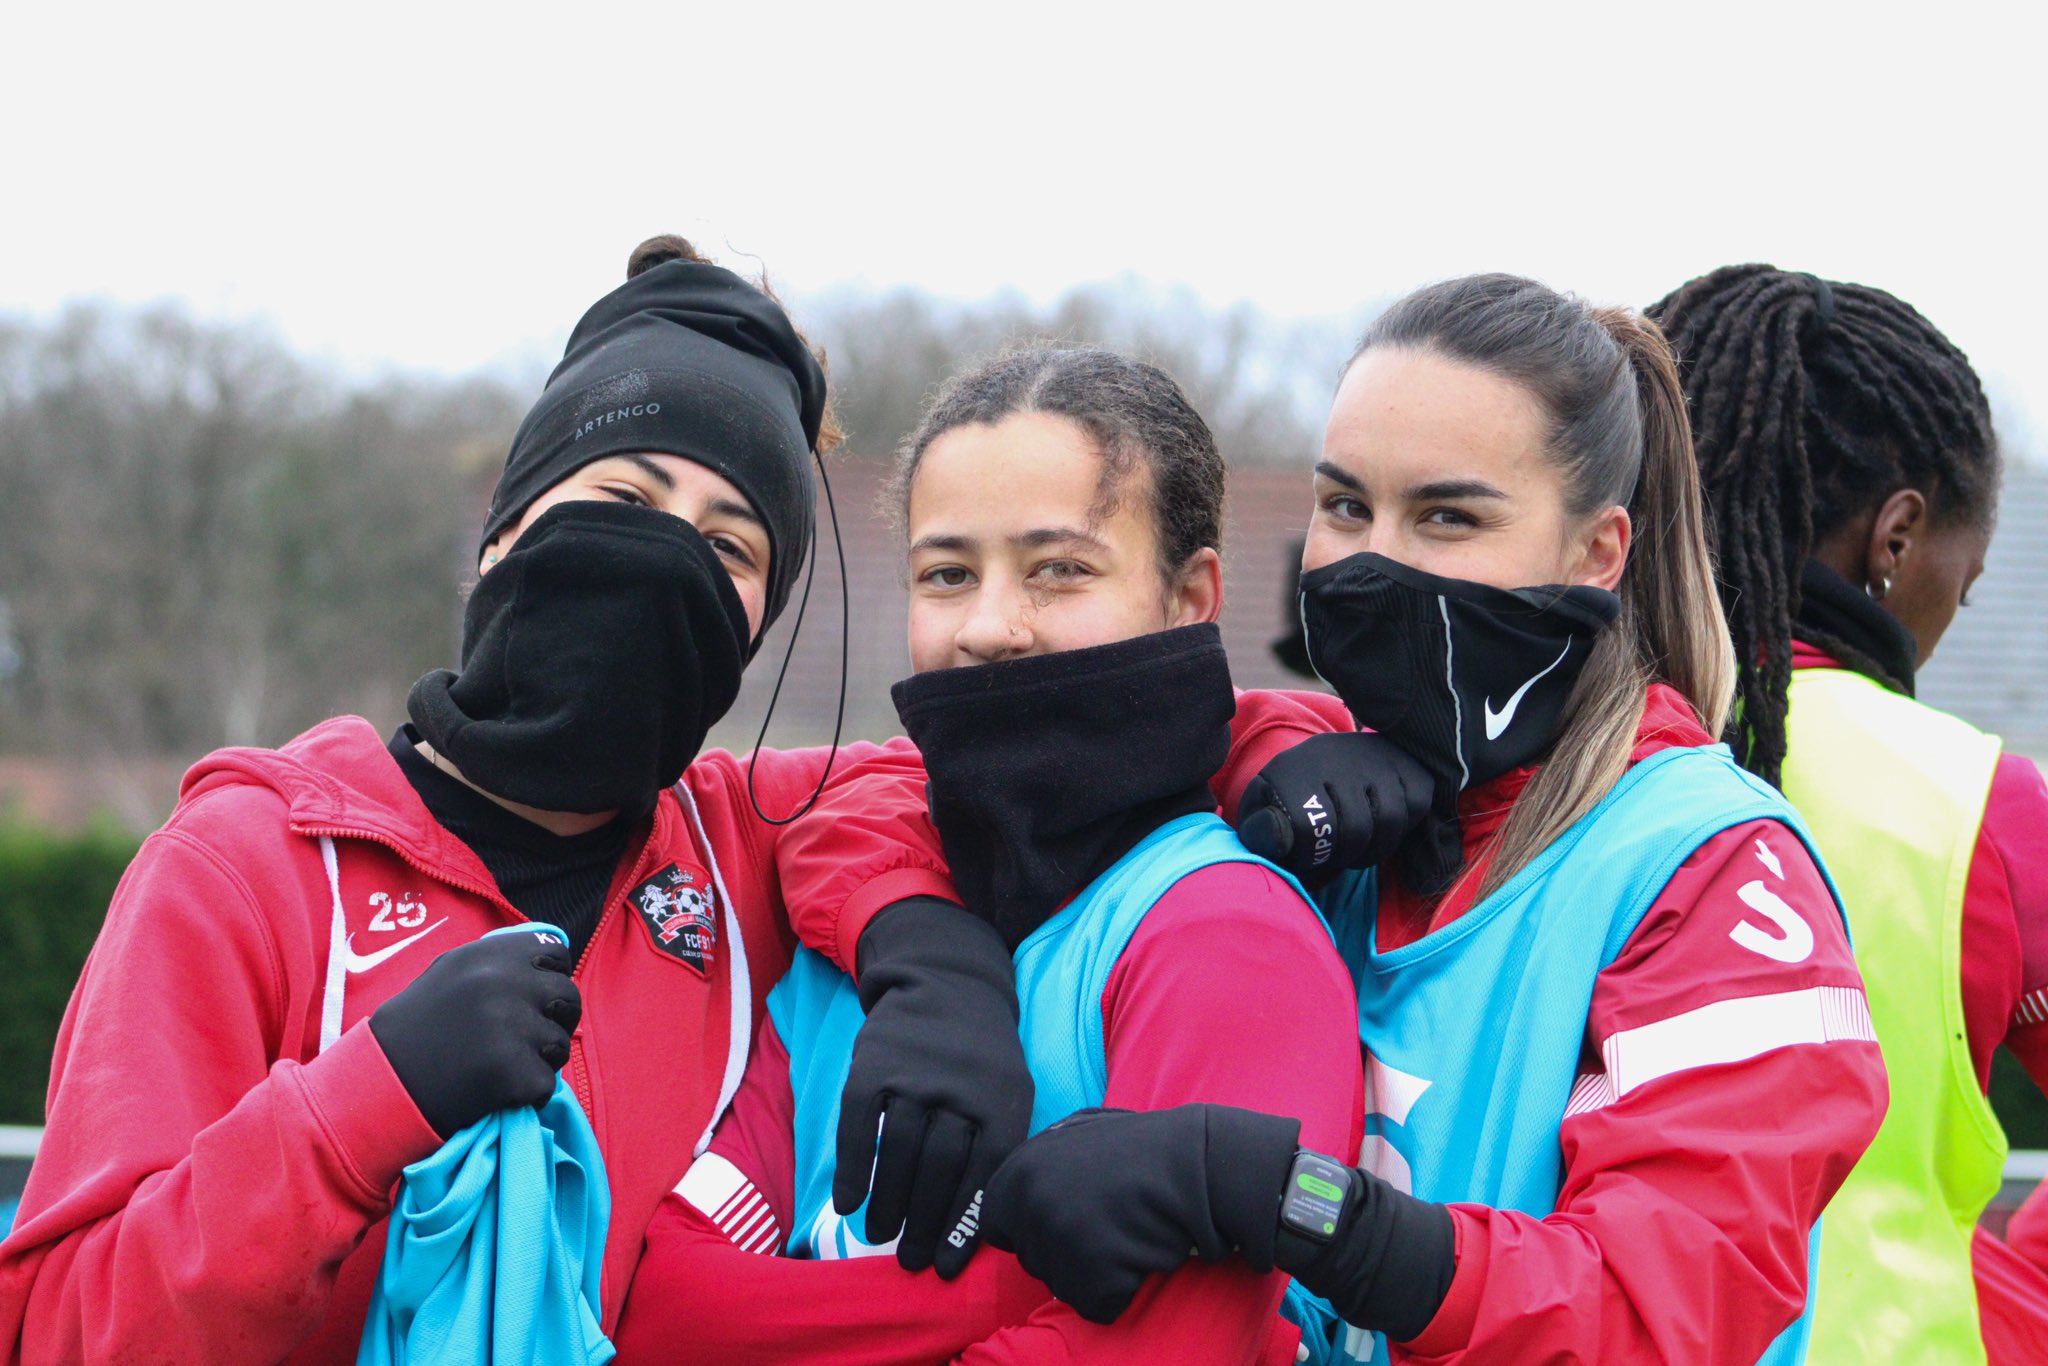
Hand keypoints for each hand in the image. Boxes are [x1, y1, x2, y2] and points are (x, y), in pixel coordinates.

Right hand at [369, 928, 580, 1139]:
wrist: (378, 1085)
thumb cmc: (413, 1030)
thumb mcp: (449, 974)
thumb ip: (498, 962)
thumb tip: (553, 953)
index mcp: (487, 955)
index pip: (555, 953)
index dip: (552, 977)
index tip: (537, 999)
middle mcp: (502, 983)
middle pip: (568, 996)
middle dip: (556, 1020)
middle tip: (528, 1041)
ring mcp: (509, 1028)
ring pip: (560, 1044)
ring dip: (541, 1060)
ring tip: (501, 1067)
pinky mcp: (512, 1072)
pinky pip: (547, 1084)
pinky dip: (528, 1094)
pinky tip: (496, 1093)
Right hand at [835, 897, 1033, 1277]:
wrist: (949, 983)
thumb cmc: (982, 1058)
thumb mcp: (1010, 1091)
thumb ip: (995, 1147)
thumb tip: (975, 1225)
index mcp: (1003, 1101)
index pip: (984, 1174)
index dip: (962, 1226)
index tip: (944, 1267)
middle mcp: (960, 1088)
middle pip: (939, 1167)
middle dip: (922, 1222)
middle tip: (908, 1262)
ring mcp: (914, 1074)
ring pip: (899, 1150)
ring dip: (888, 1202)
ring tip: (880, 1237)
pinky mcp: (874, 1065)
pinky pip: (859, 1125)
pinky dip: (852, 1166)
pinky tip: (849, 1202)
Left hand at [979, 1105, 1300, 1323]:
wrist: (1201, 1164)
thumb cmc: (1145, 1149)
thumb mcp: (1079, 1133)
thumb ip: (1041, 1163)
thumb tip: (1020, 1193)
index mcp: (1018, 1171)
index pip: (998, 1225)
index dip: (1035, 1229)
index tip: (1071, 1222)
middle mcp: (1029, 1204)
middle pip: (1033, 1261)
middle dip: (1067, 1253)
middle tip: (1110, 1226)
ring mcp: (1060, 1238)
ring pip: (1064, 1287)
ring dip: (1095, 1273)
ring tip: (1129, 1236)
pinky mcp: (1092, 1272)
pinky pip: (1097, 1306)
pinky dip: (1121, 1293)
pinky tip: (1142, 1258)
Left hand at [1235, 731, 1435, 886]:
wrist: (1327, 757)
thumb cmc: (1292, 794)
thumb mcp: (1264, 808)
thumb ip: (1261, 830)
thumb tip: (1277, 842)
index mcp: (1293, 769)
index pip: (1306, 827)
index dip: (1308, 856)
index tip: (1305, 856)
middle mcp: (1337, 755)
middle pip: (1355, 830)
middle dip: (1345, 856)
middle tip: (1336, 856)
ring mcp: (1376, 756)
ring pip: (1389, 820)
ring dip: (1375, 848)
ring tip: (1357, 847)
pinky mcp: (1406, 762)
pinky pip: (1416, 805)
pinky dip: (1403, 826)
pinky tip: (1381, 825)